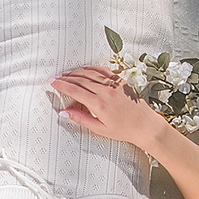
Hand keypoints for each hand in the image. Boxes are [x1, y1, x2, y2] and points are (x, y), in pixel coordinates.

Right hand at [49, 65, 167, 147]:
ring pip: (90, 74)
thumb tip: (64, 112)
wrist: (145, 125)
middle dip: (66, 78)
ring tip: (67, 73)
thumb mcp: (99, 129)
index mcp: (98, 104)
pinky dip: (92, 68)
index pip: (74, 91)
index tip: (53, 83)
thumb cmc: (124, 130)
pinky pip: (103, 71)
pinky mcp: (121, 81)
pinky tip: (85, 69)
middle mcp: (105, 92)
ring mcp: (114, 85)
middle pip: (80, 80)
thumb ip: (81, 119)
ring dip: (77, 72)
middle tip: (56, 77)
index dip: (61, 85)